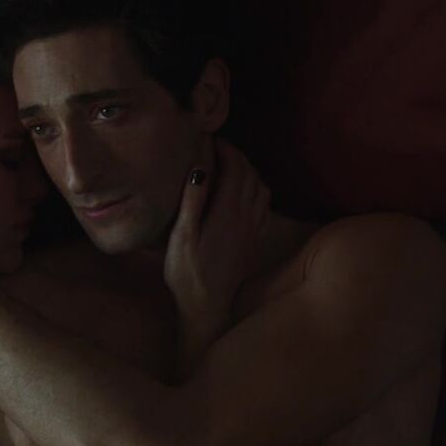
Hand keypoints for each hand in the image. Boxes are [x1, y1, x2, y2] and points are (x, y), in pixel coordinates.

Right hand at [164, 138, 270, 323]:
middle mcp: (246, 217)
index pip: (235, 168)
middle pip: (250, 174)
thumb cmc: (187, 272)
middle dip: (236, 155)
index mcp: (227, 212)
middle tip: (218, 147)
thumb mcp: (181, 236)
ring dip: (248, 171)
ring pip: (260, 188)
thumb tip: (200, 169)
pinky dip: (256, 190)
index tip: (210, 139)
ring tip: (229, 165)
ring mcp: (252, 229)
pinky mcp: (253, 239)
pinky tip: (243, 193)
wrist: (207, 306)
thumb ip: (192, 201)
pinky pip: (263, 206)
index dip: (225, 149)